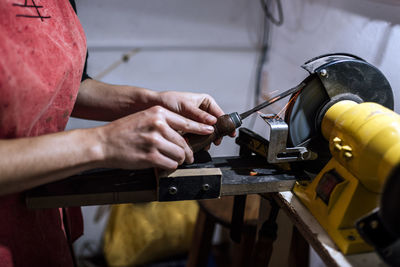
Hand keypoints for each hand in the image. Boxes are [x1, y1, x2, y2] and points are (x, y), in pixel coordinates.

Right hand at [97, 106, 213, 169]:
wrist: (103, 143)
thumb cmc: (122, 131)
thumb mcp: (144, 118)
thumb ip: (163, 123)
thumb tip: (183, 134)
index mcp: (158, 113)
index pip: (187, 122)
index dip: (200, 128)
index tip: (209, 131)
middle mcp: (158, 125)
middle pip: (184, 142)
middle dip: (188, 152)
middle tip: (189, 157)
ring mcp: (154, 141)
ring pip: (179, 154)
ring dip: (178, 160)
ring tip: (174, 161)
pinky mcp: (150, 156)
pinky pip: (170, 164)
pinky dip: (170, 166)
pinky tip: (164, 164)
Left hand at [156, 91, 234, 143]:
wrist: (152, 107)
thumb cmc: (167, 101)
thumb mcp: (185, 106)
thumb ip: (198, 115)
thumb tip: (213, 121)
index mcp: (206, 102)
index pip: (220, 113)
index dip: (226, 123)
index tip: (229, 131)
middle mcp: (203, 111)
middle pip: (215, 125)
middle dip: (216, 134)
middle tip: (216, 141)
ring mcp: (197, 121)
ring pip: (207, 132)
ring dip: (207, 139)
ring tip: (205, 145)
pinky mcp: (190, 129)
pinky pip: (198, 136)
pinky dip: (198, 141)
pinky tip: (197, 145)